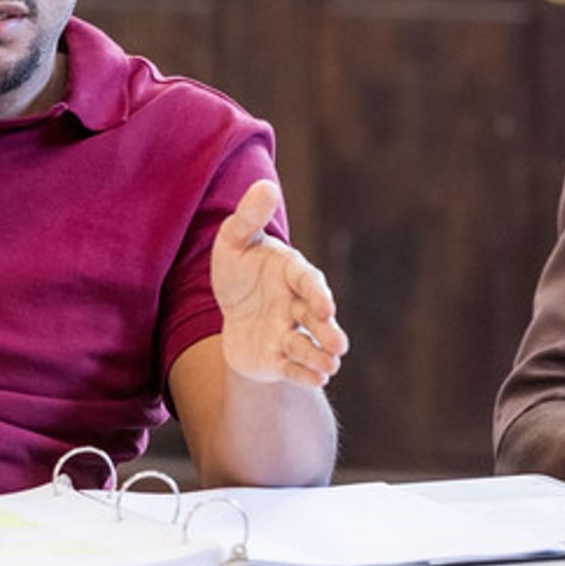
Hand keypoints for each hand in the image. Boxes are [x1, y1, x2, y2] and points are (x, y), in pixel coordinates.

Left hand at [210, 180, 348, 386]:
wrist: (225, 306)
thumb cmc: (237, 268)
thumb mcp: (234, 239)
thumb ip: (248, 216)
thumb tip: (264, 185)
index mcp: (290, 273)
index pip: (307, 281)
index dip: (317, 294)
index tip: (324, 306)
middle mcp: (295, 305)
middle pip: (314, 319)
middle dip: (326, 331)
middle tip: (339, 344)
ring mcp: (287, 332)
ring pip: (306, 346)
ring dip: (318, 356)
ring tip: (330, 366)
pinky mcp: (276, 357)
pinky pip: (292, 367)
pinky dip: (303, 374)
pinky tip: (318, 380)